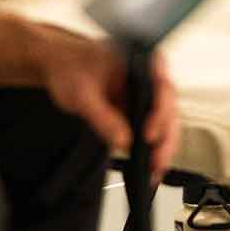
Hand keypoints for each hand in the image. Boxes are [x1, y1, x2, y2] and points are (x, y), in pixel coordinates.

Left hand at [33, 27, 179, 185]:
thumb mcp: (82, 94)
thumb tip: (123, 140)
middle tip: (157, 162)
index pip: (161, 88)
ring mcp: (145, 92)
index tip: (148, 135)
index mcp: (139, 61)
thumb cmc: (70, 68)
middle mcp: (148, 75)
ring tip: (155, 169)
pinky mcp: (138, 108)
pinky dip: (153, 146)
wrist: (60, 66)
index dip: (160, 114)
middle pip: (169, 108)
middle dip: (166, 138)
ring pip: (166, 120)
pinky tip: (149, 162)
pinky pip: (153, 127)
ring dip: (164, 146)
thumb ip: (103, 117)